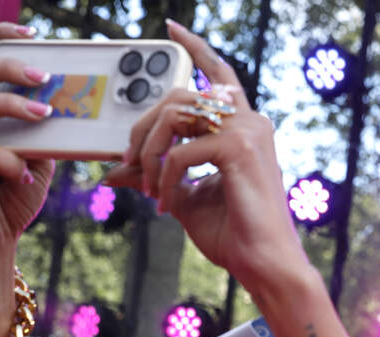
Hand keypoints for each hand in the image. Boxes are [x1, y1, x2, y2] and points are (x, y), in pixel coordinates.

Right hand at [0, 23, 54, 255]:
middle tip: (41, 77)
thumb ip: (45, 129)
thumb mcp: (39, 154)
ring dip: (10, 108)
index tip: (31, 34)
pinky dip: (5, 160)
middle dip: (4, 68)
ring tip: (45, 116)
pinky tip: (24, 174)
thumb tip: (73, 102)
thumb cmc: (13, 192)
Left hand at [104, 21, 309, 292]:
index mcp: (245, 128)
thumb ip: (156, 177)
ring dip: (148, 151)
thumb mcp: (183, 199)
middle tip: (127, 162)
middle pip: (180, 95)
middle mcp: (251, 122)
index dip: (195, 48)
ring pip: (176, 115)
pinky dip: (163, 180)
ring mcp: (249, 132)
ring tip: (146, 186)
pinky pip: (181, 152)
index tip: (172, 30)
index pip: (219, 75)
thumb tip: (115, 172)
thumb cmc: (234, 236)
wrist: (264, 264)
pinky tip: (166, 205)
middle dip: (143, 127)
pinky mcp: (240, 149)